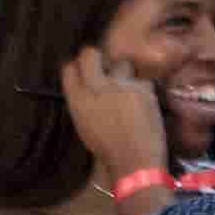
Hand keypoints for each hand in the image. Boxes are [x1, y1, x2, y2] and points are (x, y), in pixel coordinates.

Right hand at [61, 48, 169, 187]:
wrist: (135, 160)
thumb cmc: (107, 149)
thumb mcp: (85, 124)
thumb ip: (85, 102)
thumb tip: (90, 86)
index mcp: (77, 99)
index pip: (69, 68)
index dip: (78, 66)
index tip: (85, 69)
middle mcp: (96, 87)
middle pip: (90, 54)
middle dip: (96, 56)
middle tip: (105, 64)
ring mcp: (121, 85)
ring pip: (122, 63)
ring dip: (125, 71)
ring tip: (129, 85)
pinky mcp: (143, 89)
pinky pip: (144, 80)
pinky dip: (144, 88)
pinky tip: (145, 101)